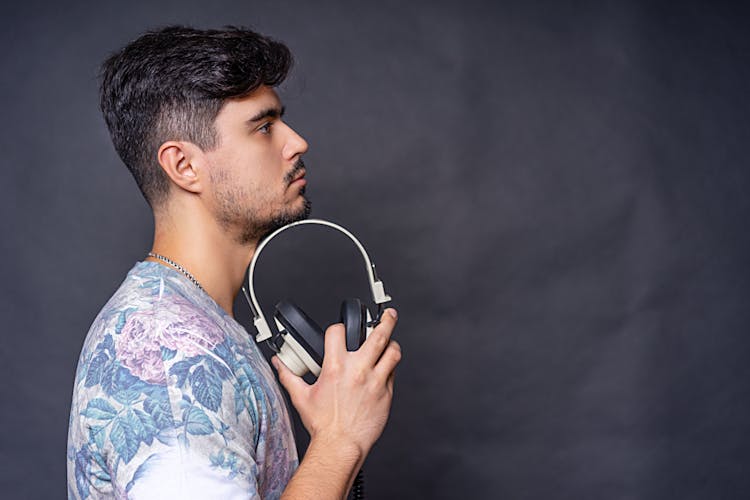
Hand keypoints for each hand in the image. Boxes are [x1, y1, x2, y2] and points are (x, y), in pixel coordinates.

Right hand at [272, 308, 400, 458]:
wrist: (340, 446)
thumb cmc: (323, 425)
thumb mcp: (301, 397)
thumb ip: (289, 375)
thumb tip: (278, 364)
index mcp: (336, 367)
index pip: (339, 332)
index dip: (338, 328)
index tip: (340, 330)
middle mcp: (358, 370)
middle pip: (379, 335)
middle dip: (386, 320)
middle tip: (389, 314)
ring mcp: (375, 381)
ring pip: (393, 352)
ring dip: (392, 344)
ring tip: (390, 342)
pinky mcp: (386, 394)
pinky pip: (394, 374)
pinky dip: (390, 368)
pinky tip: (385, 369)